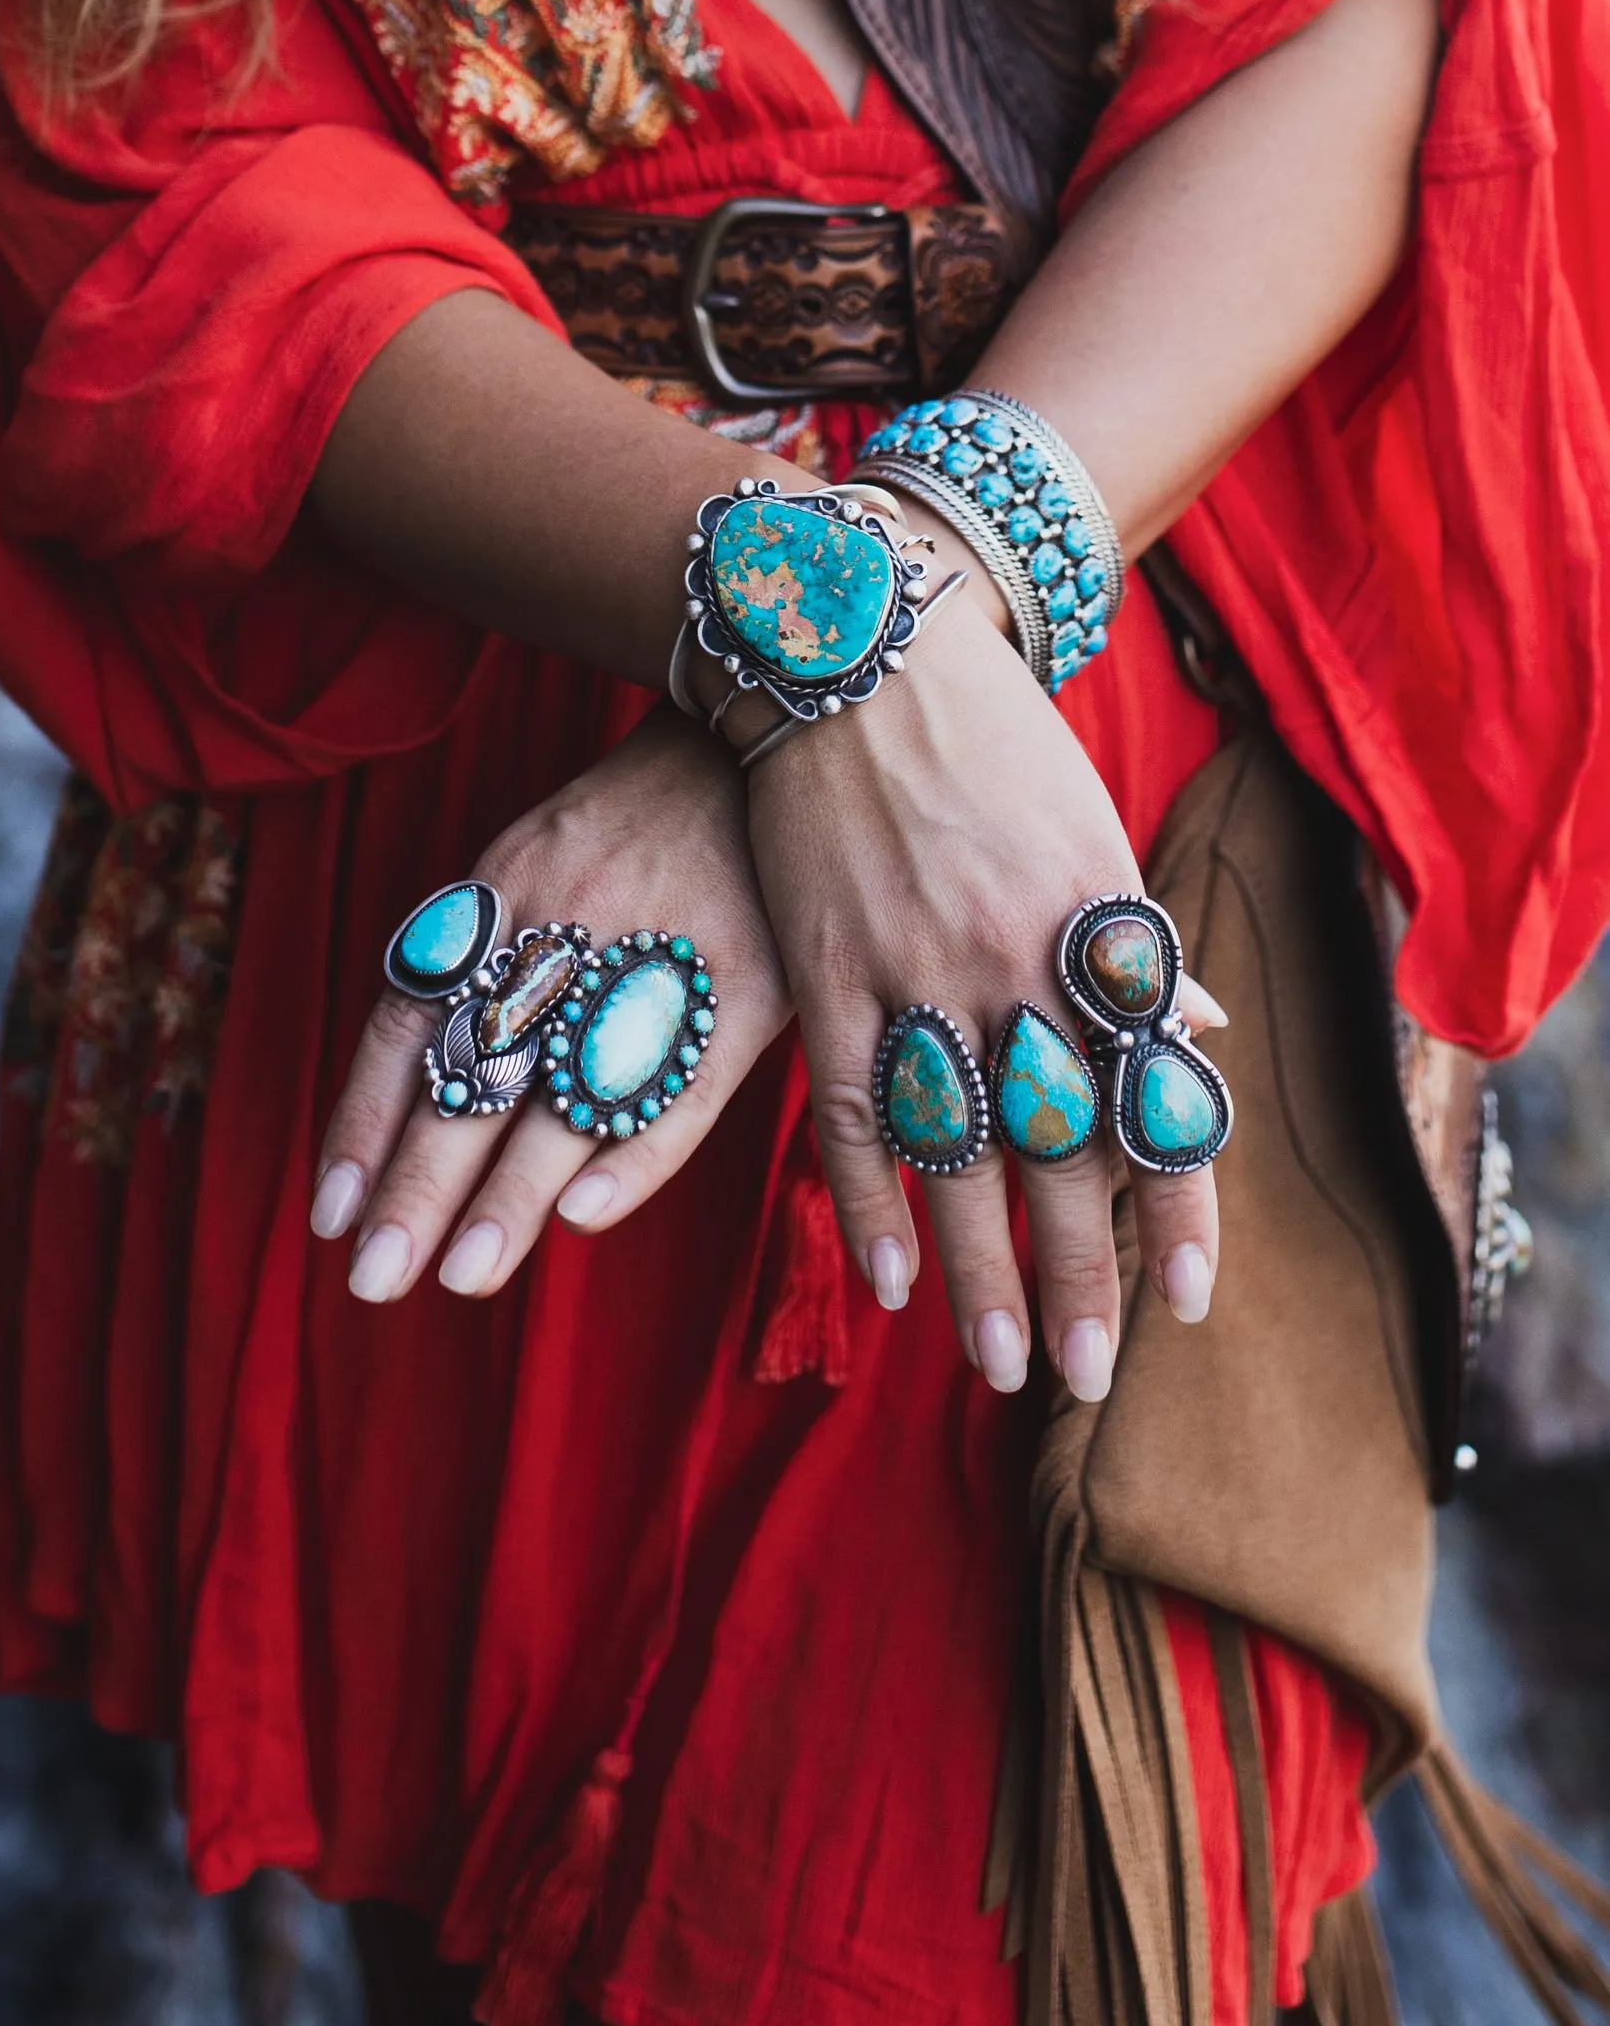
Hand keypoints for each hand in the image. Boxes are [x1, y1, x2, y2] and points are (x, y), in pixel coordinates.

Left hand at [310, 707, 791, 1297]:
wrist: (757, 738)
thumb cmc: (635, 821)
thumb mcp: (532, 858)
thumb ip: (482, 955)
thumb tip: (426, 1073)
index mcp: (499, 898)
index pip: (409, 1029)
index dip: (365, 1125)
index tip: (332, 1216)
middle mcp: (558, 933)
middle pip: (474, 1081)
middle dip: (419, 1192)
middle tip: (375, 1282)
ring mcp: (650, 961)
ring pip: (564, 1101)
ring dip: (509, 1199)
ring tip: (462, 1278)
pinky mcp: (741, 987)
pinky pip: (679, 1088)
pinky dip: (630, 1156)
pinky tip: (580, 1215)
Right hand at [744, 595, 1222, 1399]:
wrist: (864, 646)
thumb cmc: (993, 743)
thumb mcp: (1090, 834)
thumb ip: (1134, 945)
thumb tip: (1199, 1033)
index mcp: (1096, 931)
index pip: (1153, 1097)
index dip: (1177, 1206)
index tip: (1193, 1299)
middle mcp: (1016, 963)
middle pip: (1057, 1149)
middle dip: (1077, 1275)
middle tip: (1090, 1378)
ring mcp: (914, 970)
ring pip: (955, 1153)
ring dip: (979, 1271)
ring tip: (997, 1367)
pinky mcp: (827, 969)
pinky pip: (850, 1107)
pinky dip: (870, 1199)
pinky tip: (891, 1279)